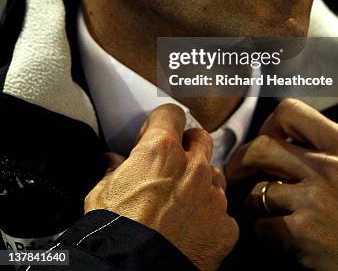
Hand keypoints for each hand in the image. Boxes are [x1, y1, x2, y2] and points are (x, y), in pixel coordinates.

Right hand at [85, 104, 237, 269]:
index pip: (171, 114)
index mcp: (162, 150)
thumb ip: (115, 169)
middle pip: (201, 138)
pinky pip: (222, 214)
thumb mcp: (102, 192)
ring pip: (214, 175)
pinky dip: (209, 219)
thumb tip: (113, 161)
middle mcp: (193, 166)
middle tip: (172, 164)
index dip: (161, 123)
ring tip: (181, 203)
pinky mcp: (226, 226)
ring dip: (201, 183)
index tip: (153, 136)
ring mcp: (213, 196)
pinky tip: (192, 232)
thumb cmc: (113, 231)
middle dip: (188, 146)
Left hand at [226, 98, 337, 269]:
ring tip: (260, 209)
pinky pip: (263, 225)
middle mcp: (328, 167)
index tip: (266, 139)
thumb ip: (326, 146)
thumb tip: (285, 136)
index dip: (269, 124)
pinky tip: (274, 233)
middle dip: (241, 161)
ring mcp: (314, 199)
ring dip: (253, 202)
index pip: (290, 111)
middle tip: (236, 173)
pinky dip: (263, 231)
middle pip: (261, 147)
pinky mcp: (303, 232)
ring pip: (258, 190)